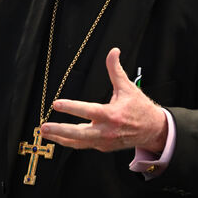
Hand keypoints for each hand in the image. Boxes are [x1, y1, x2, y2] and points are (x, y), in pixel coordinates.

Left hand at [39, 48, 167, 152]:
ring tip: (44, 133)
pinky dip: (69, 142)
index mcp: (112, 115)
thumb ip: (116, 70)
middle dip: (60, 131)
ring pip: (78, 142)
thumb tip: (113, 51)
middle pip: (79, 133)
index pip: (88, 111)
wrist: (153, 130)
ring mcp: (104, 141)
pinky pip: (83, 145)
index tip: (56, 104)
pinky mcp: (103, 146)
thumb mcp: (128, 87)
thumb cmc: (139, 107)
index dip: (71, 108)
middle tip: (43, 127)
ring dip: (60, 138)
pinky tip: (57, 137)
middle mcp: (106, 130)